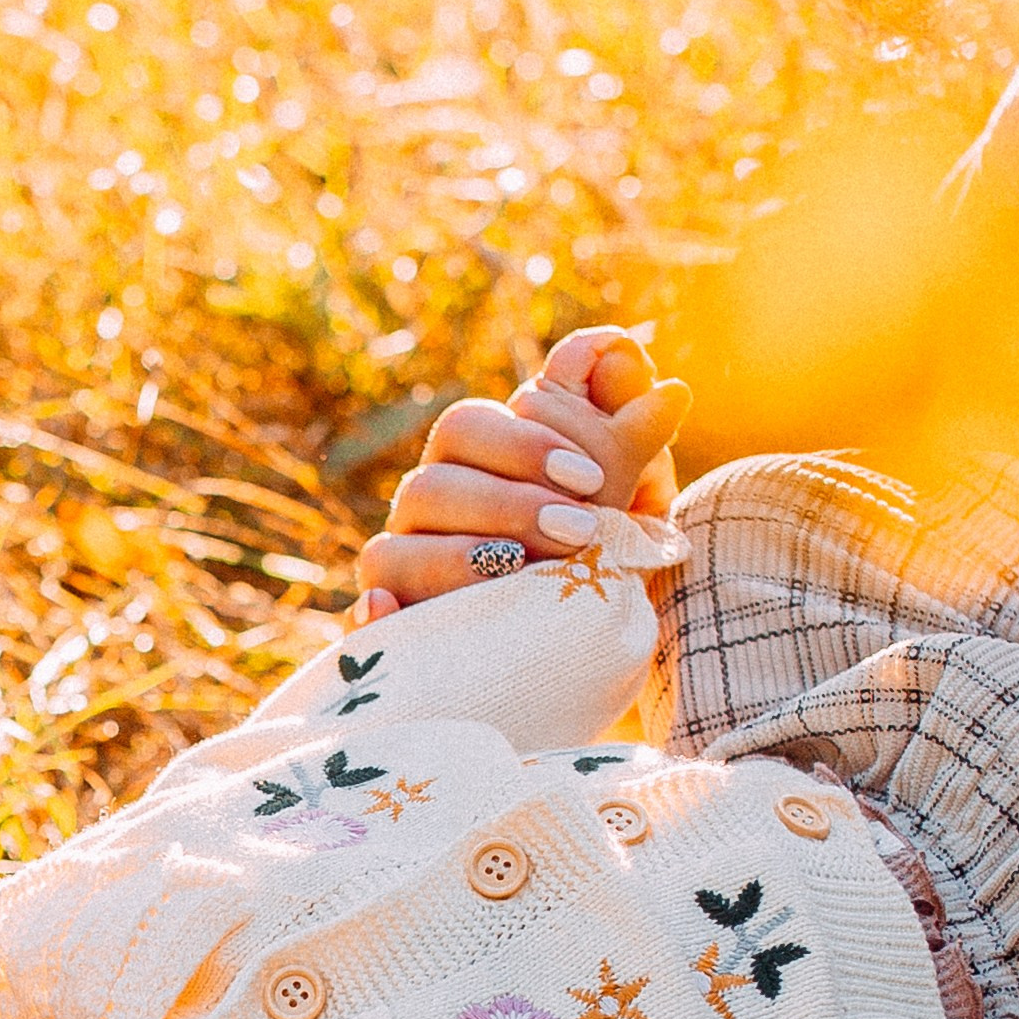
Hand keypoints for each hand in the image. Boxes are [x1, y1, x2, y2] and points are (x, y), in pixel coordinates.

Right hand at [350, 327, 690, 625]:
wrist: (590, 643)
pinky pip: (363, 624)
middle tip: (579, 530)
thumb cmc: (601, 554)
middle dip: (506, 503)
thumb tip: (656, 375)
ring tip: (523, 575)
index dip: (524, 445)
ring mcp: (401, 572)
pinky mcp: (393, 633)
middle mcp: (426, 513)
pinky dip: (370, 616)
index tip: (589, 477)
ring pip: (392, 552)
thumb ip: (630, 435)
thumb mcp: (626, 499)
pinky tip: (390, 612)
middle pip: (430, 484)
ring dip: (457, 560)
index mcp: (471, 464)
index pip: (468, 428)